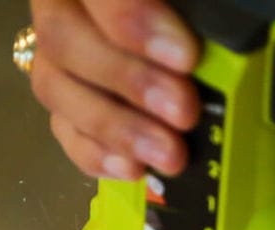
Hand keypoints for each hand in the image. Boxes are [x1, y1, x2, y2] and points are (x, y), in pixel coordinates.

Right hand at [27, 0, 201, 178]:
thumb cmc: (184, 13)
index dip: (131, 20)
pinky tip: (134, 168)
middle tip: (183, 113)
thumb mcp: (188, 3)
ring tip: (170, 155)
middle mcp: (59, 5)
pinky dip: (96, 153)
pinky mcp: (62, 99)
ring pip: (54, 88)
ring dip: (115, 127)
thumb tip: (221, 31)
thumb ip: (195, 9)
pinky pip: (61, 129)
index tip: (185, 58)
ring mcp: (53, 55)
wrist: (168, 33)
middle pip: (63, 38)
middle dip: (127, 80)